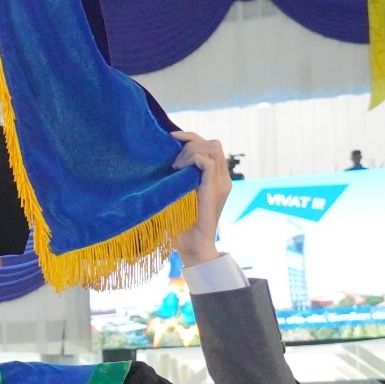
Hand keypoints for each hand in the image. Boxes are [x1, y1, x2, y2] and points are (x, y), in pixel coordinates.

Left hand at [169, 131, 230, 267]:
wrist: (193, 246)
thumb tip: (162, 163)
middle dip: (190, 141)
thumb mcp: (180, 196)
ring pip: (212, 148)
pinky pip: (207, 161)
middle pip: (213, 143)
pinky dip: (192, 159)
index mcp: (216, 179)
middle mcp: (222, 179)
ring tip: (174, 166)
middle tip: (172, 157)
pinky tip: (178, 170)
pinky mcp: (214, 189)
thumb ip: (180, 180)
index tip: (171, 138)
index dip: (191, 138)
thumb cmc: (182, 226)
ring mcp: (220, 183)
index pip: (211, 147)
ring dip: (190, 151)